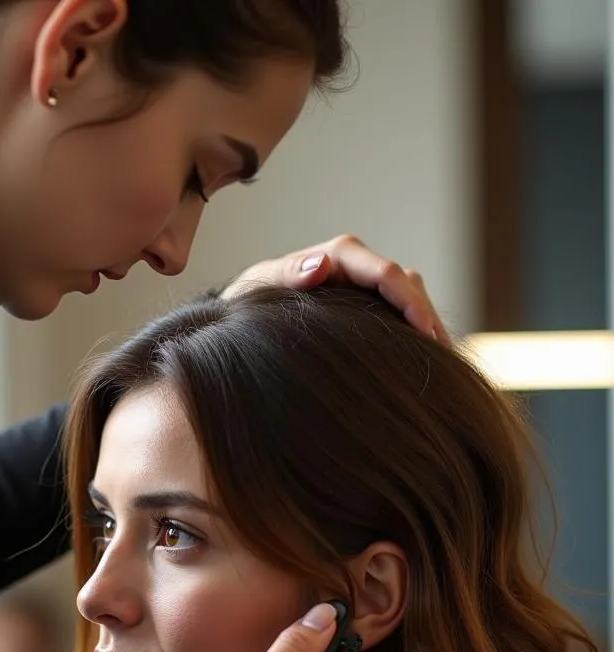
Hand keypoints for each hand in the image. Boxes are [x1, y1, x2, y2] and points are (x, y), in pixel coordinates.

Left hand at [221, 234, 448, 343]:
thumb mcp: (261, 290)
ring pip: (410, 297)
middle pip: (407, 284)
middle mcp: (356, 266)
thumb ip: (290, 276)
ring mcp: (362, 285)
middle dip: (427, 316)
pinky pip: (400, 312)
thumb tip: (323, 265)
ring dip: (427, 325)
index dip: (410, 303)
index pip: (386, 273)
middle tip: (444, 356)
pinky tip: (423, 361)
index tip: (425, 334)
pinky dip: (414, 333)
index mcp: (337, 257)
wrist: (239, 316)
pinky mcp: (365, 305)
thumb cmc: (248, 303)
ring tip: (442, 362)